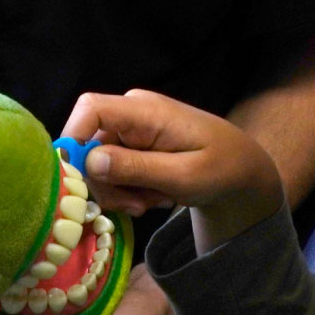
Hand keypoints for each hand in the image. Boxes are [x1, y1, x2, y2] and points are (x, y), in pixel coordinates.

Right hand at [63, 89, 284, 253]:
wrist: (240, 168)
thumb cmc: (221, 167)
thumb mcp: (183, 175)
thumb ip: (137, 168)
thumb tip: (89, 161)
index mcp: (144, 111)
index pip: (90, 108)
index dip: (74, 138)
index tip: (79, 178)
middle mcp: (130, 114)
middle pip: (89, 145)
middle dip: (107, 183)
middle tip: (139, 207)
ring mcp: (129, 129)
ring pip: (97, 164)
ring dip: (121, 191)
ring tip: (153, 201)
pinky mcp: (130, 145)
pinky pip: (111, 170)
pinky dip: (127, 190)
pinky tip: (152, 196)